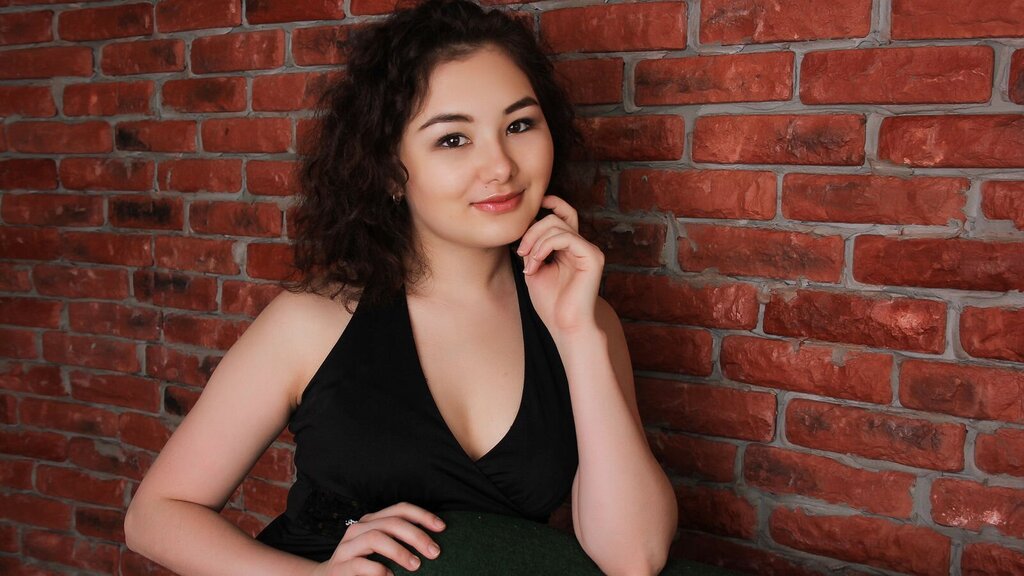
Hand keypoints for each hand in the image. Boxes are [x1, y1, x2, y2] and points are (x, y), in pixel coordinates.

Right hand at [311, 502, 444, 575]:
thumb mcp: (381, 548)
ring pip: (376, 538)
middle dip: (416, 535)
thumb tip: (433, 541)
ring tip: (416, 565)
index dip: (423, 515)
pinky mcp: (340, 567)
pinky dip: (379, 570)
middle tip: (434, 552)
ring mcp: (347, 547)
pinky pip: (361, 564)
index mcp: (371, 521)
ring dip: (400, 551)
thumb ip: (399, 540)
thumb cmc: (362, 565)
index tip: (442, 527)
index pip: (400, 509)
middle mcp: (358, 529)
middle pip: (391, 522)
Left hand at [517, 195, 604, 337]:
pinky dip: (545, 246)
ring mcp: (589, 251)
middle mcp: (582, 246)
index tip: (530, 207)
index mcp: (570, 248)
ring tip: (528, 264)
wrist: (565, 326)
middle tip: (520, 253)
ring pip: (558, 225)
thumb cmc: (550, 304)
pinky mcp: (592, 257)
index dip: (551, 203)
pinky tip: (536, 262)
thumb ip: (532, 248)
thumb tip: (523, 227)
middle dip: (531, 231)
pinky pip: (566, 237)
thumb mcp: (534, 270)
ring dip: (535, 242)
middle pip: (555, 218)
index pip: (563, 215)